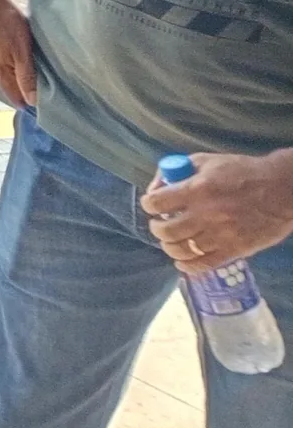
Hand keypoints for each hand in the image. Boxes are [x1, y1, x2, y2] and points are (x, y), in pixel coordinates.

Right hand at [0, 0, 35, 107]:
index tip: (40, 101)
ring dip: (6, 75)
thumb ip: (27, 76)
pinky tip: (4, 52)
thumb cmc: (4, 18)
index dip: (27, 101)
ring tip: (20, 65)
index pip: (13, 98)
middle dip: (17, 88)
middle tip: (34, 81)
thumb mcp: (22, 48)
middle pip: (3, 88)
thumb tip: (33, 101)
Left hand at [142, 150, 292, 273]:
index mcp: (197, 189)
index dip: (148, 204)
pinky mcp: (235, 250)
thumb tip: (158, 186)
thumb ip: (179, 170)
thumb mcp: (208, 161)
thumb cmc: (243, 172)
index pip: (157, 203)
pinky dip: (188, 266)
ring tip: (170, 241)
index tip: (151, 205)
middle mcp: (206, 214)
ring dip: (169, 247)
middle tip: (160, 224)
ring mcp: (221, 235)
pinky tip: (182, 261)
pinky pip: (204, 264)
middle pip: (166, 231)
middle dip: (156, 228)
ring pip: (182, 250)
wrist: (282, 190)